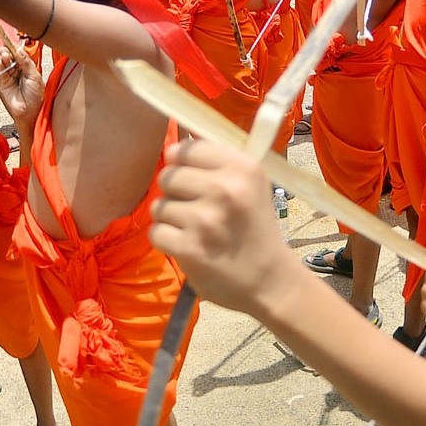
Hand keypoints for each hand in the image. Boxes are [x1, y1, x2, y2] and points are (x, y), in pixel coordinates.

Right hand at [0, 45, 43, 125]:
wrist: (30, 112)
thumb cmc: (36, 96)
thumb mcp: (34, 76)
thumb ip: (26, 63)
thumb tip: (19, 49)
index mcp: (29, 69)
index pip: (21, 56)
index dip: (16, 49)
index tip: (12, 42)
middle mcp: (19, 72)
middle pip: (12, 58)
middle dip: (9, 51)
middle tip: (6, 46)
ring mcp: (11, 77)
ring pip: (6, 64)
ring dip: (5, 57)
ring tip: (5, 53)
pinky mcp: (4, 84)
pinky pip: (1, 73)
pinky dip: (0, 66)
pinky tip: (1, 61)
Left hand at [151, 139, 299, 315]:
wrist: (269, 280)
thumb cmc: (254, 226)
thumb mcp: (251, 184)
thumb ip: (218, 162)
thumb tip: (174, 146)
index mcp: (243, 168)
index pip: (187, 148)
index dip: (181, 161)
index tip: (189, 174)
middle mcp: (225, 189)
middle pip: (168, 175)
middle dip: (174, 191)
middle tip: (194, 207)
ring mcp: (206, 220)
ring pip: (159, 205)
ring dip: (170, 218)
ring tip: (194, 229)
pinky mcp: (190, 248)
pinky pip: (156, 231)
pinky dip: (166, 240)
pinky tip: (187, 245)